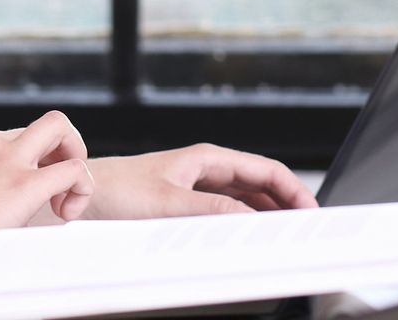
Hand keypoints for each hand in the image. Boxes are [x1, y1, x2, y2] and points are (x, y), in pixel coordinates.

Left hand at [80, 144, 316, 219]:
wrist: (84, 195)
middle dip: (287, 204)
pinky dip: (244, 224)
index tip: (313, 213)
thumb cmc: (118, 190)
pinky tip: (250, 240)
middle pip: (262, 184)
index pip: (267, 169)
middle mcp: (207, 169)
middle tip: (307, 232)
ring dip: (267, 216)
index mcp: (208, 158)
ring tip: (285, 238)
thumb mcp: (170, 203)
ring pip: (247, 200)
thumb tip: (254, 218)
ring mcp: (198, 186)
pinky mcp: (188, 203)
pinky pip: (227, 212)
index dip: (295, 190)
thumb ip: (213, 210)